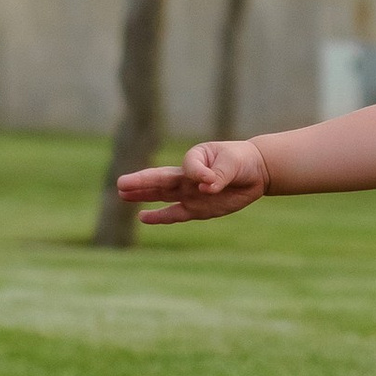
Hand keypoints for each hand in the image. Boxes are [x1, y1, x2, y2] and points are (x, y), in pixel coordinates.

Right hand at [114, 140, 267, 225]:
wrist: (255, 173)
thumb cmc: (241, 160)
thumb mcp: (233, 162)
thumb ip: (220, 173)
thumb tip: (207, 187)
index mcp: (195, 158)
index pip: (189, 166)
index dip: (200, 174)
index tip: (213, 180)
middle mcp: (188, 176)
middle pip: (161, 179)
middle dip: (142, 183)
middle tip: (120, 184)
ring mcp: (190, 193)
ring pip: (162, 195)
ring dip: (143, 196)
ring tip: (122, 195)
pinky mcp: (197, 209)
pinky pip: (175, 214)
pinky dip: (160, 217)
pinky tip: (143, 217)